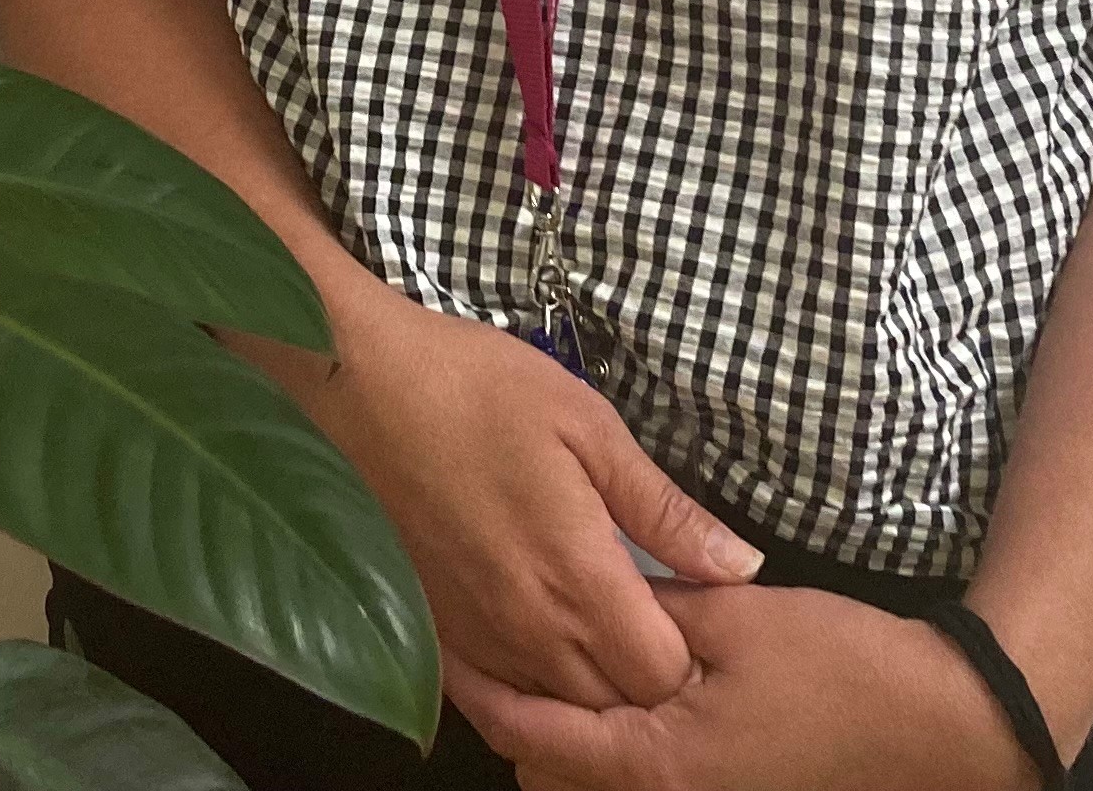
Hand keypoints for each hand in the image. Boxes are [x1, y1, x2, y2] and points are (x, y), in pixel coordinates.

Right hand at [296, 284, 760, 711]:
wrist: (354, 381)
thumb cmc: (474, 387)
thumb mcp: (585, 423)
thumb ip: (662, 506)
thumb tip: (739, 564)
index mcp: (578, 578)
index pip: (663, 676)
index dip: (690, 653)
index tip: (688, 608)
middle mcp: (529, 630)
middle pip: (614, 709)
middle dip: (643, 678)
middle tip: (646, 614)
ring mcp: (476, 639)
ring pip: (555, 711)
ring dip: (586, 684)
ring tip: (593, 623)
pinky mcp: (434, 630)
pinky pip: (496, 693)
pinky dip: (527, 679)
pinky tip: (534, 629)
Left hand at [444, 584, 1041, 788]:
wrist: (938, 724)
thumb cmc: (836, 666)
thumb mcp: (734, 617)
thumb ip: (649, 607)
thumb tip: (585, 588)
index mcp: (654, 762)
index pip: (533, 733)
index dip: (480, 689)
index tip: (444, 639)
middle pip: (548, 769)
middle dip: (513, 713)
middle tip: (487, 638)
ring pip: (589, 780)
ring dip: (558, 729)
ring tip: (535, 656)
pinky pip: (634, 777)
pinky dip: (605, 740)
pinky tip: (605, 684)